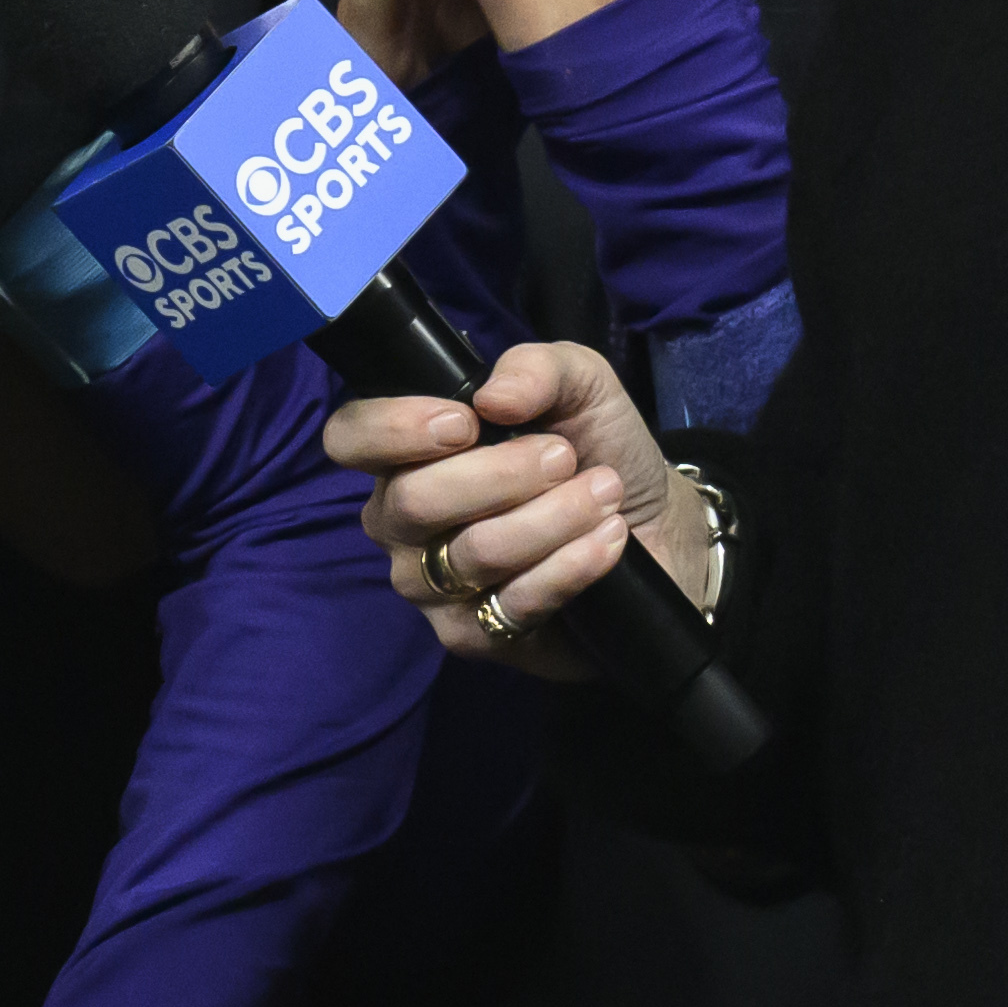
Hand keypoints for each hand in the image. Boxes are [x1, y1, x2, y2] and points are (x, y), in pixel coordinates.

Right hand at [321, 336, 705, 668]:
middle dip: (499, 474)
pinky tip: (608, 539)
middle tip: (565, 457)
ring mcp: (430, 586)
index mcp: (405, 455)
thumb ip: (536, 369)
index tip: (466, 422)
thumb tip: (494, 398)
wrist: (657, 527)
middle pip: (411, 501)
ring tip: (605, 494)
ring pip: (469, 553)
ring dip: (550, 518)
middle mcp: (402, 523)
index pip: (350, 438)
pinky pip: (511, 603)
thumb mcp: (580, 384)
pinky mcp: (472, 637)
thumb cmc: (598, 449)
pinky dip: (568, 566)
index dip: (393, 428)